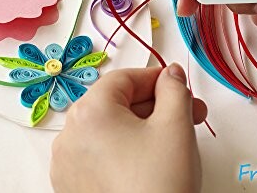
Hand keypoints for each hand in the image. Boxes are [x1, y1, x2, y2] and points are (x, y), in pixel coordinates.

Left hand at [50, 64, 207, 192]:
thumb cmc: (159, 185)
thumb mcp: (175, 126)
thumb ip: (174, 90)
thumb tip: (170, 75)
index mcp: (89, 112)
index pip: (124, 79)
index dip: (155, 78)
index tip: (176, 84)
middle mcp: (70, 135)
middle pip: (116, 104)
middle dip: (155, 106)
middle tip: (187, 113)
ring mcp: (68, 163)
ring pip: (109, 130)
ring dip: (141, 127)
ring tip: (172, 139)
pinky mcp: (73, 185)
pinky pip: (99, 154)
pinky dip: (123, 149)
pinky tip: (148, 159)